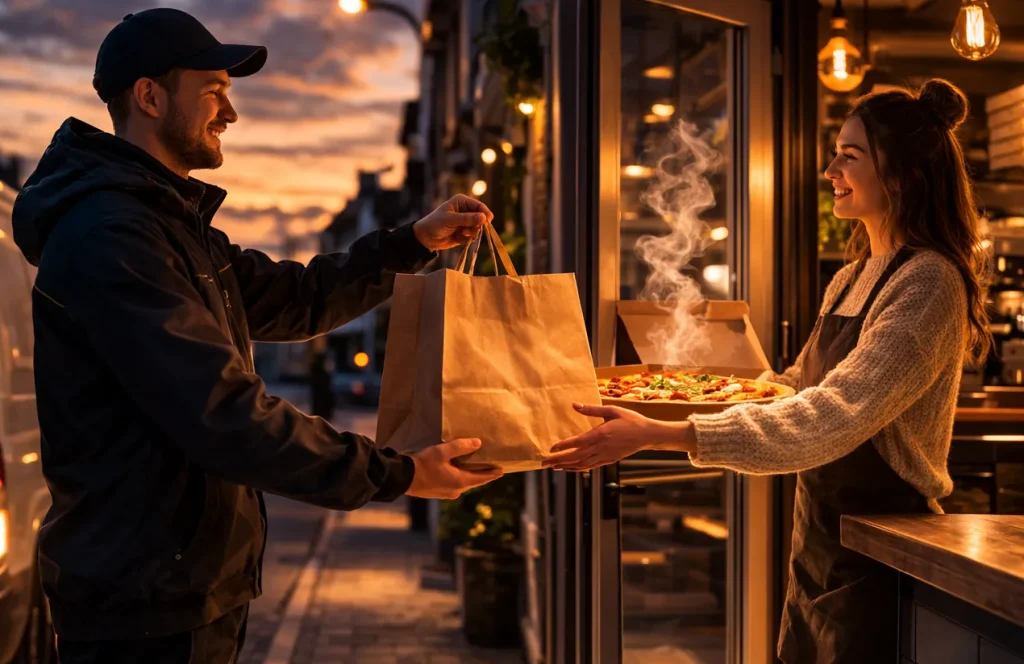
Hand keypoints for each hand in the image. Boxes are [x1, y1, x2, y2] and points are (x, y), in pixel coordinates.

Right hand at [406, 438, 503, 498]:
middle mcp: (456, 490)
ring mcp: (447, 493)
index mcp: (460, 482)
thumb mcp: (442, 452)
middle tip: (491, 468)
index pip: (481, 478)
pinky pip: (455, 484)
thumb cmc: (424, 464)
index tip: (502, 471)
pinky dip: (460, 477)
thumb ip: (461, 446)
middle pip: (473, 481)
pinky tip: (458, 471)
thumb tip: (478, 443)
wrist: (404, 478)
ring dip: (470, 476)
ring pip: (464, 483)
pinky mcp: (439, 493)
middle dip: (482, 474)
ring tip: (475, 467)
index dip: (492, 474)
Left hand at [412, 195, 494, 250]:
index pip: (479, 206)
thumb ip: (467, 219)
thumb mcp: (451, 219)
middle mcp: (466, 211)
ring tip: (462, 233)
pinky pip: (473, 236)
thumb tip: (484, 218)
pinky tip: (459, 237)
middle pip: (481, 218)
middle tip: (468, 230)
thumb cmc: (435, 223)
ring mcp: (466, 222)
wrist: (426, 238)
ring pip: (478, 228)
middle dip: (477, 225)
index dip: (485, 213)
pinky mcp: (465, 232)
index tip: (488, 221)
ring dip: (472, 232)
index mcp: (462, 202)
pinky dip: (467, 238)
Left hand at [542, 403, 694, 471]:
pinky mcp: (608, 460)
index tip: (550, 449)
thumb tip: (574, 405)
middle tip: (543, 462)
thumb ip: (591, 409)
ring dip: (566, 466)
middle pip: (575, 457)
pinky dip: (578, 468)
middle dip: (558, 460)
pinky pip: (590, 467)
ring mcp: (604, 456)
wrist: (647, 435)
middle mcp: (601, 448)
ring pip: (581, 464)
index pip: (577, 442)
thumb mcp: (612, 410)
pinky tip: (570, 468)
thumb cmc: (630, 420)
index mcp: (600, 434)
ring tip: (552, 467)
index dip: (563, 447)